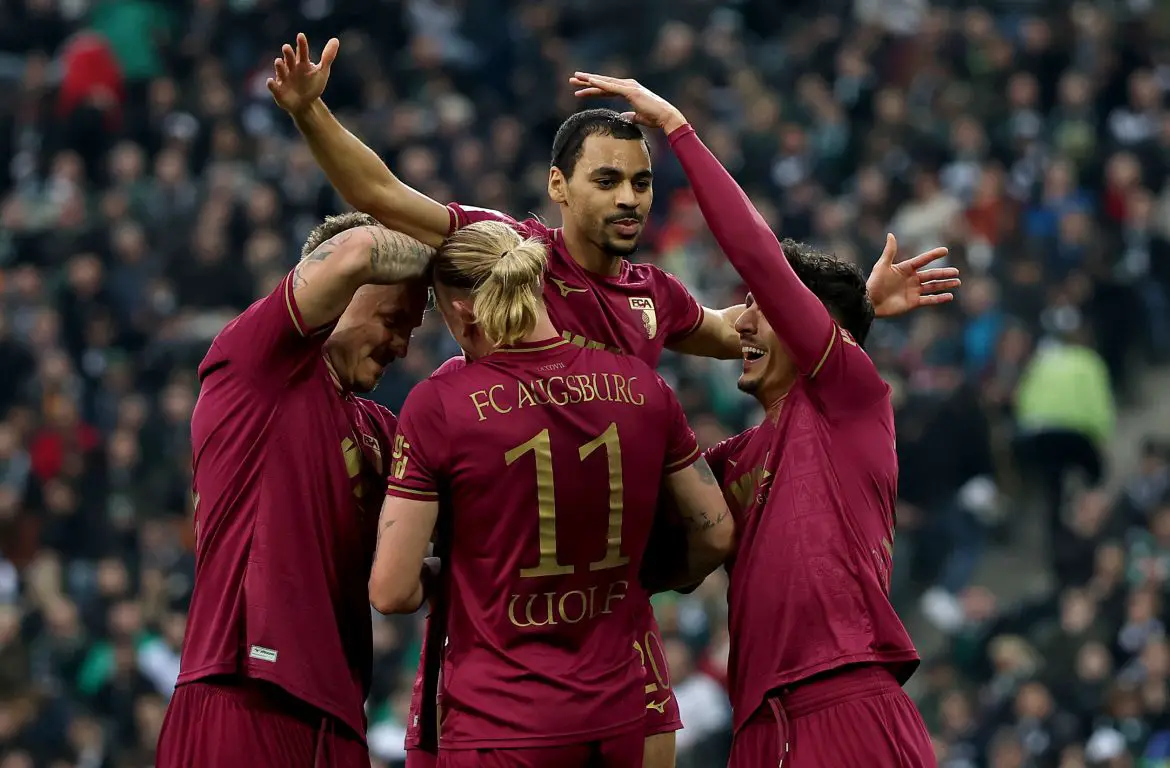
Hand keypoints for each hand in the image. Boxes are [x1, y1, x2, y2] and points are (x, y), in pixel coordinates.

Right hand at [267, 33, 338, 115]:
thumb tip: (335, 40)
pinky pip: (274, 87)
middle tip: (287, 47)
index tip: (301, 36)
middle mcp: (291, 68)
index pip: (302, 52)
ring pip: (281, 71)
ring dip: (279, 66)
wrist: (305, 104)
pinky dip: (271, 84)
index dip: (302, 44)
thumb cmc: (312, 85)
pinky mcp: (278, 90)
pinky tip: (270, 81)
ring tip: (279, 61)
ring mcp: (284, 79)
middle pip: (289, 59)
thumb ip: (327, 57)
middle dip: (288, 54)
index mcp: (302, 63)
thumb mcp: (322, 72)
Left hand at [569, 72, 687, 133]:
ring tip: (575, 78)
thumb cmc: (654, 118)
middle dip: (586, 82)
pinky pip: (611, 87)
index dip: (593, 90)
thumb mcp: (638, 117)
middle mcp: (627, 85)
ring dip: (589, 80)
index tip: (580, 91)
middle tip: (572, 80)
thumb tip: (622, 117)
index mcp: (628, 91)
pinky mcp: (630, 91)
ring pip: (604, 83)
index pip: (606, 89)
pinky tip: (590, 82)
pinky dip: (600, 84)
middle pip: (602, 83)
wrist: (666, 117)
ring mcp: (629, 87)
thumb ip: (629, 116)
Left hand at [867, 234, 959, 318]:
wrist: (869, 303)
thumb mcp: (881, 266)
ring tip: (957, 282)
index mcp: (905, 269)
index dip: (933, 255)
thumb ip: (889, 251)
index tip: (945, 250)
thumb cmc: (874, 284)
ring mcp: (913, 291)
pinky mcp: (913, 302)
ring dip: (945, 284)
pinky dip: (939, 298)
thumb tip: (890, 234)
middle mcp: (911, 279)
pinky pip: (929, 300)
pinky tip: (949, 296)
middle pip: (931, 275)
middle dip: (944, 273)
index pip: (922, 260)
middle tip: (956, 271)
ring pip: (933, 286)